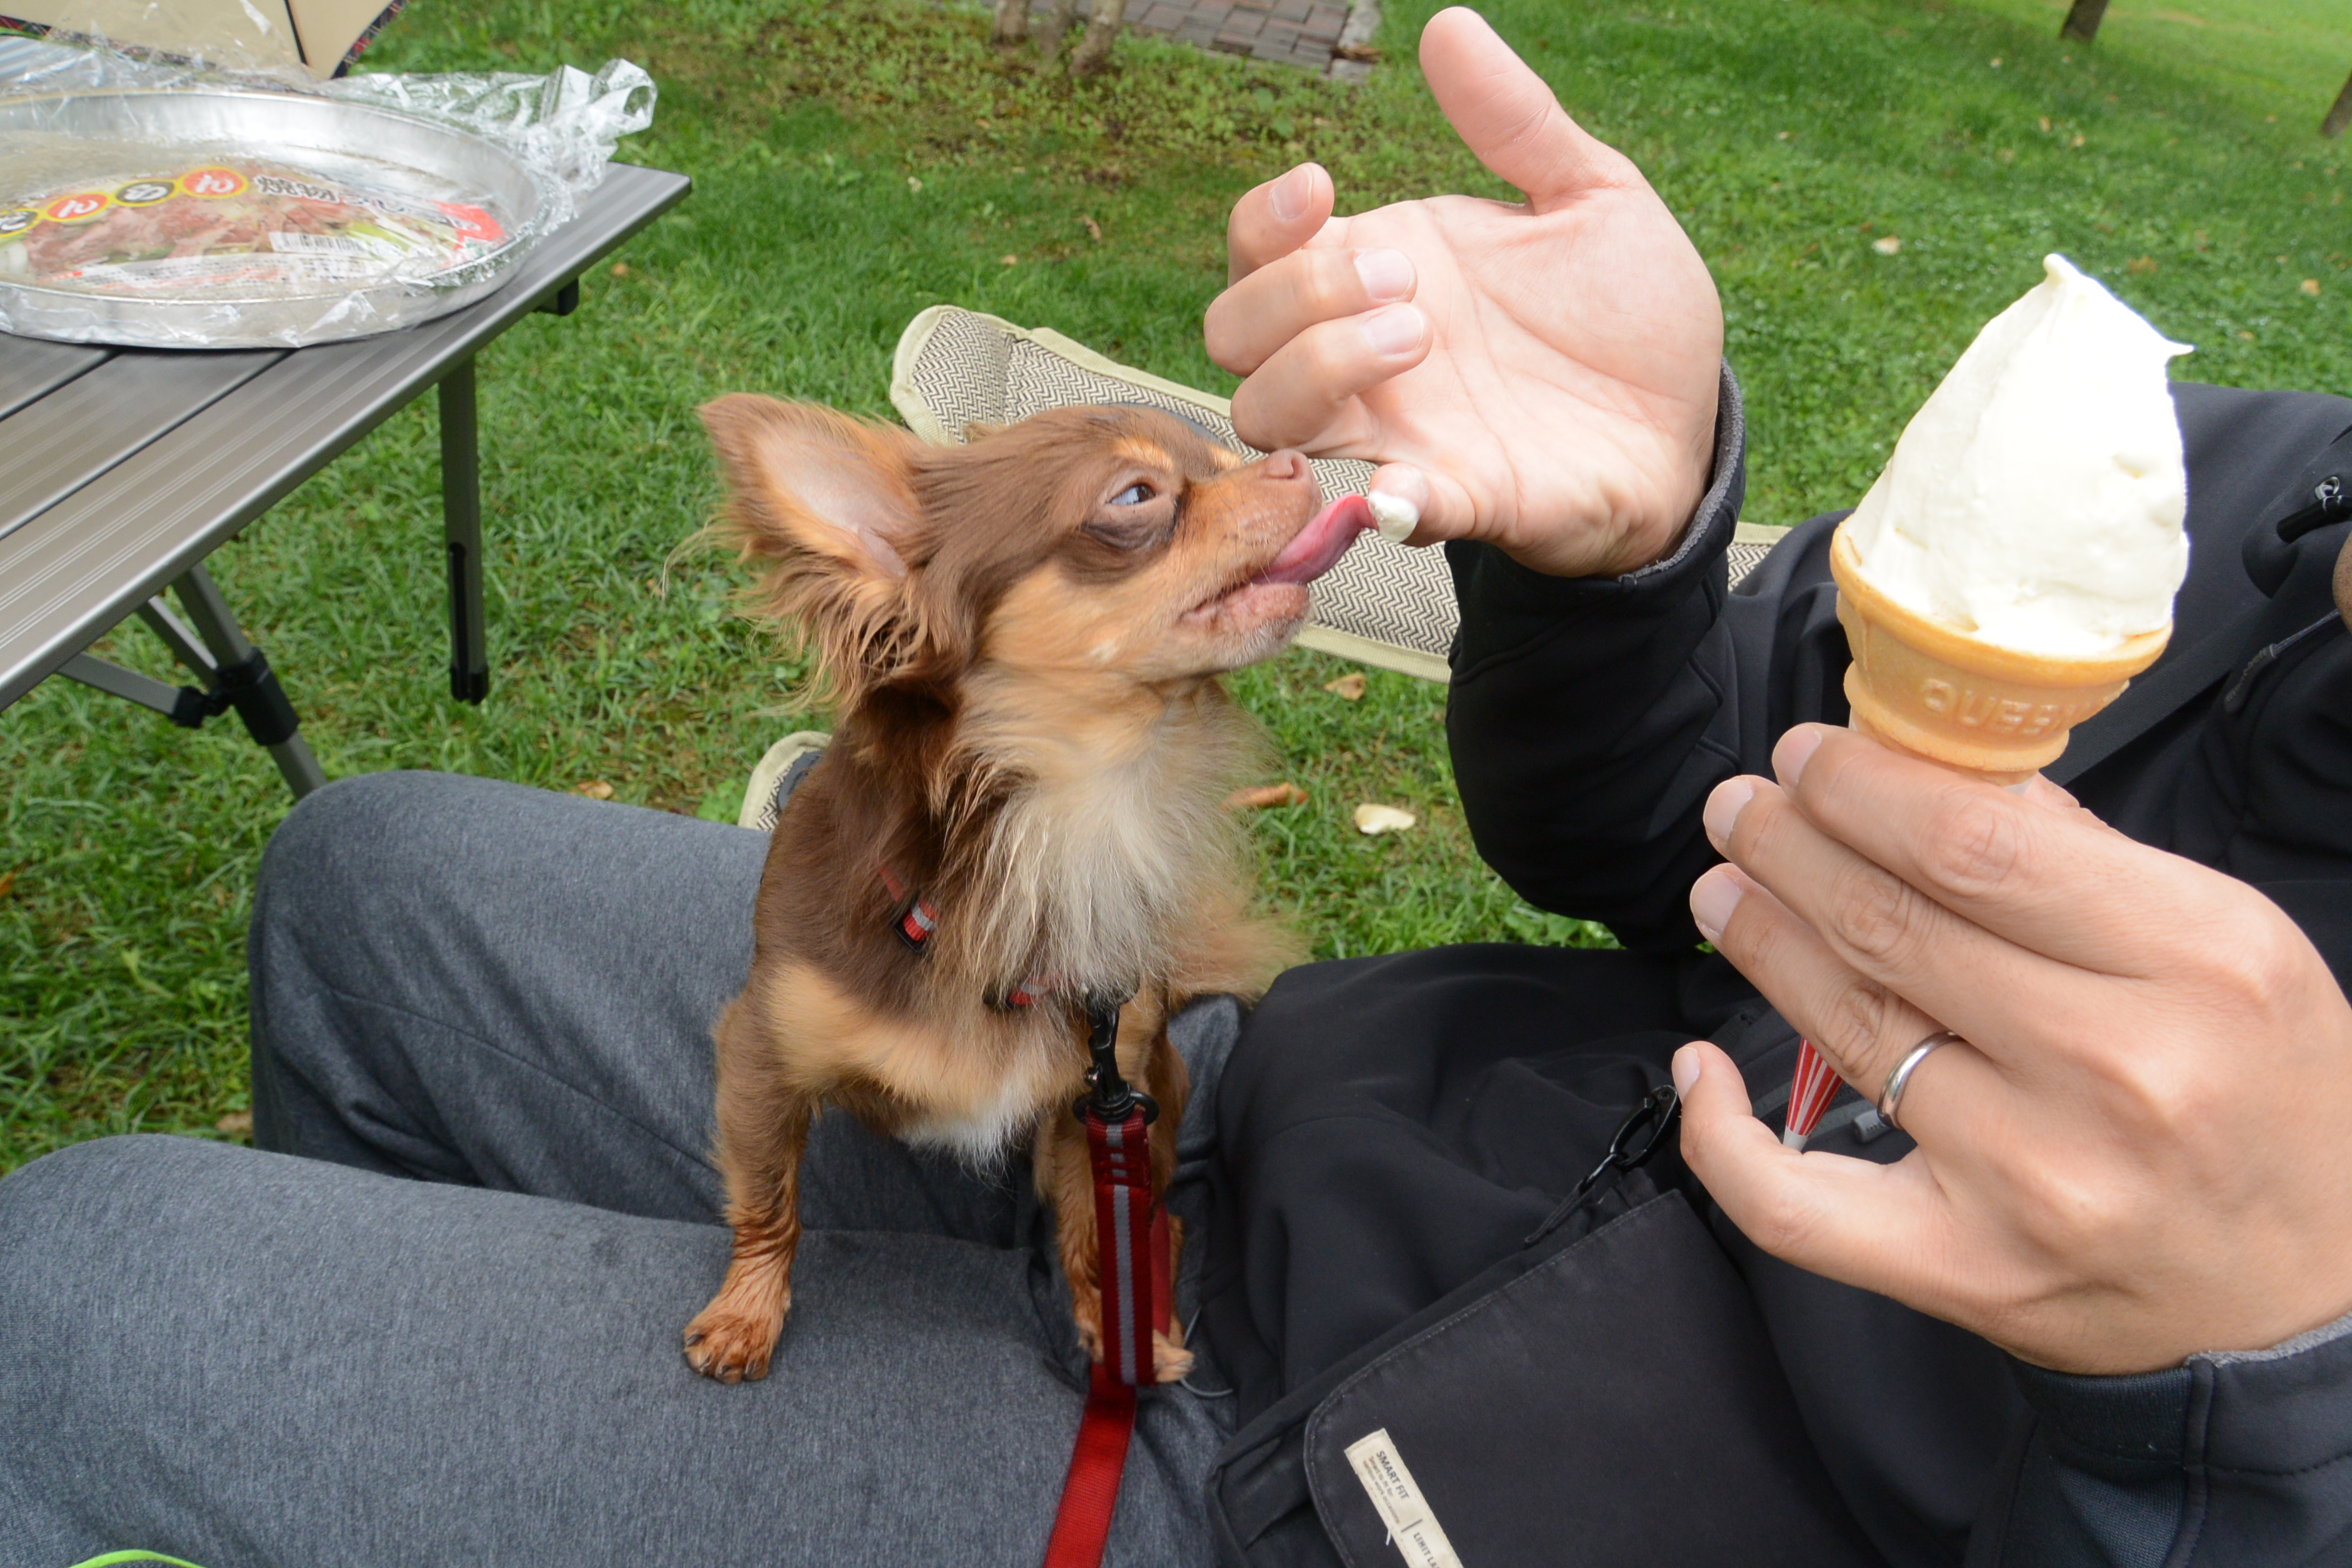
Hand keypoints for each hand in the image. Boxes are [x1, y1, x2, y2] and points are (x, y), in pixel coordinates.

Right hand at [1203, 8, 1722, 578]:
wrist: (1687, 422)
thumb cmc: (1625, 315)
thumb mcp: (1591, 196)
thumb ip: (1517, 122)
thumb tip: (1448, 26)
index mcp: (1381, 272)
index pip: (1256, 251)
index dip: (1262, 222)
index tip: (1324, 189)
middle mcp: (1364, 358)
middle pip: (1233, 334)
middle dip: (1294, 293)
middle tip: (1404, 279)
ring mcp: (1398, 432)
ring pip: (1267, 417)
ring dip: (1316, 369)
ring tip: (1417, 335)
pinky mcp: (1452, 501)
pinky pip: (1382, 510)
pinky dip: (1384, 498)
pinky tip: (1408, 483)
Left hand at [1676, 724, 2351, 1374]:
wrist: (2310, 1292)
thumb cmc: (2266, 1098)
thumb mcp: (2227, 945)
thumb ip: (2082, 856)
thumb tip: (1933, 773)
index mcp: (2196, 963)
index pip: (1974, 847)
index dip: (1862, 790)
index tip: (1805, 757)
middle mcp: (2115, 1071)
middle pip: (1893, 925)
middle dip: (1788, 847)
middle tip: (1739, 808)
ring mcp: (2034, 1180)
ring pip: (1845, 1029)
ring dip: (1760, 941)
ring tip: (1725, 887)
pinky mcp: (1971, 1271)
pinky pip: (1796, 1205)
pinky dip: (1721, 1134)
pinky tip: (1700, 1066)